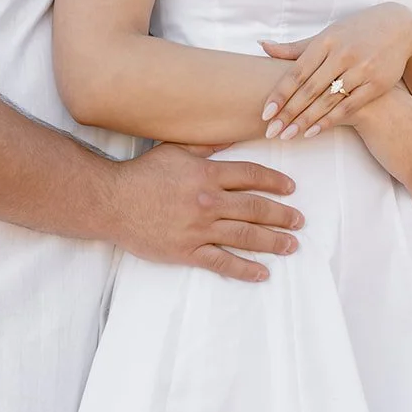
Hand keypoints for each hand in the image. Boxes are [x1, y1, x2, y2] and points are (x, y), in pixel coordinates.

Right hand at [108, 142, 303, 282]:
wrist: (112, 202)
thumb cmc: (142, 174)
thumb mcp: (175, 150)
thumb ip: (205, 145)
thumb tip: (231, 138)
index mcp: (207, 174)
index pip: (251, 176)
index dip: (274, 182)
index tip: (290, 189)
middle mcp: (208, 202)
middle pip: (255, 208)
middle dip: (282, 215)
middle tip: (299, 221)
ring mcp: (199, 229)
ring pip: (245, 236)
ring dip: (273, 242)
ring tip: (291, 245)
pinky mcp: (187, 251)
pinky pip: (222, 263)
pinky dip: (244, 269)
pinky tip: (262, 273)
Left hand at [259, 3, 411, 139]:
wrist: (401, 28)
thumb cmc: (356, 31)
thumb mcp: (327, 34)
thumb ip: (296, 48)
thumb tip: (262, 46)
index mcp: (326, 41)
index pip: (297, 72)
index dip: (280, 94)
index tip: (265, 112)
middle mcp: (342, 55)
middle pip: (309, 89)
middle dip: (288, 112)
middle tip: (271, 131)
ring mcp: (360, 69)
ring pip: (327, 100)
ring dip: (305, 120)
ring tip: (287, 135)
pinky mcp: (376, 84)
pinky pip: (348, 106)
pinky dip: (329, 121)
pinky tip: (312, 132)